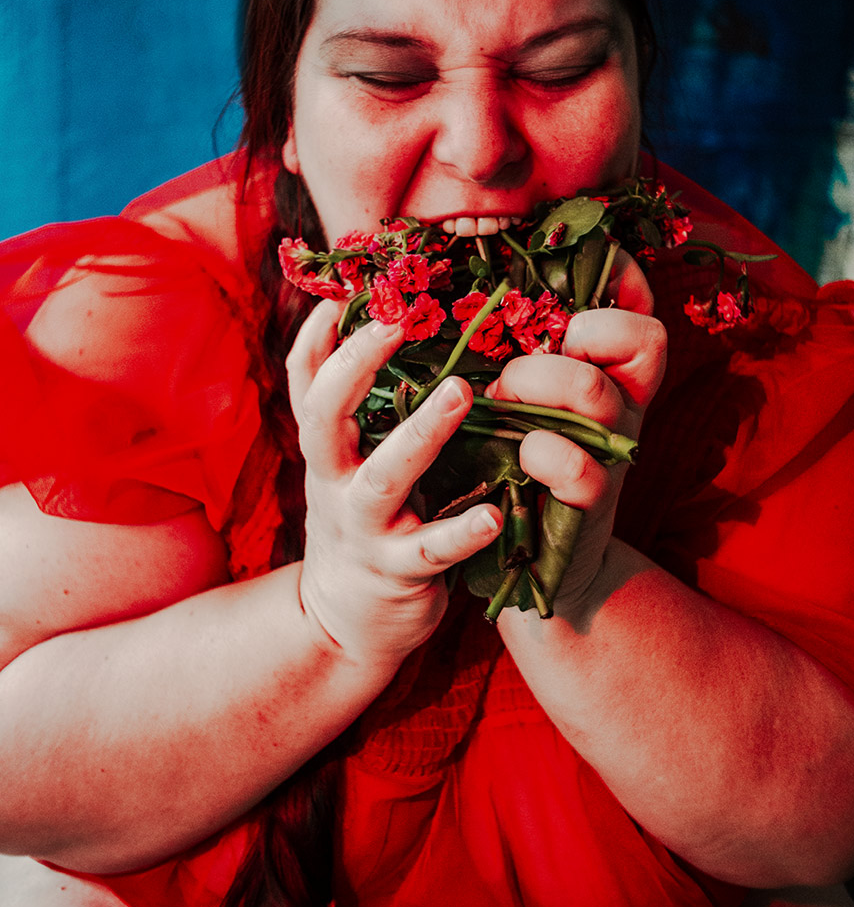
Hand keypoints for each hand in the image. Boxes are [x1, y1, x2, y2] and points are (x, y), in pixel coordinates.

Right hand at [286, 301, 502, 667]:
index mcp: (326, 447)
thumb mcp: (348, 461)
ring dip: (418, 434)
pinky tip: (494, 514)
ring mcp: (362, 527)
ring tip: (460, 394)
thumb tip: (382, 321)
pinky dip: (461, 532)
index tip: (347, 286)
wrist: (345, 619)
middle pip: (323, 416)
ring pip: (381, 478)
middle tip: (396, 323)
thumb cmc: (363, 517)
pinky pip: (430, 550)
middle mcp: (332, 481)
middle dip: (353, 366)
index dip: (319, 333)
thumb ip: (362, 406)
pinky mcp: (397, 570)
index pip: (305, 379)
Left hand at [485, 250, 665, 609]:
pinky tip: (520, 456)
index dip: (625, 281)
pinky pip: (581, 469)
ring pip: (596, 394)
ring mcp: (613, 454)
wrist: (531, 558)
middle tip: (509, 372)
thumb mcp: (530, 397)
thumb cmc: (519, 458)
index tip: (586, 274)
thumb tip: (477, 279)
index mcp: (615, 373)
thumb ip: (523, 346)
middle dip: (563, 338)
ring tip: (499, 406)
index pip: (644, 308)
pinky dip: (544, 454)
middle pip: (635, 338)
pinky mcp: (589, 506)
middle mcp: (626, 406)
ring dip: (536, 386)